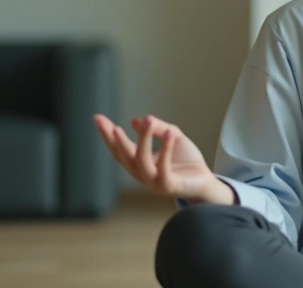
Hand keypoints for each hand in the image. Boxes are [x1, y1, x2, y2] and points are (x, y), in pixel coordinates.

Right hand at [93, 113, 216, 199]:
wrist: (205, 180)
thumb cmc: (187, 161)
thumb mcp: (172, 136)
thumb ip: (157, 128)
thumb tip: (136, 120)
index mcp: (138, 163)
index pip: (118, 148)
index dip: (107, 135)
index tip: (97, 118)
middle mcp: (141, 174)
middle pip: (124, 157)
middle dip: (116, 141)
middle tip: (112, 125)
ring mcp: (153, 182)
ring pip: (142, 161)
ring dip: (143, 140)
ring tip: (147, 120)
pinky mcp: (168, 186)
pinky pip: (163, 168)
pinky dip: (165, 150)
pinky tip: (168, 134)